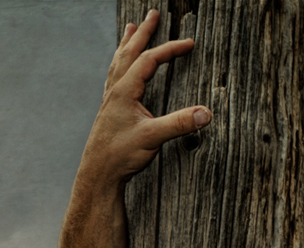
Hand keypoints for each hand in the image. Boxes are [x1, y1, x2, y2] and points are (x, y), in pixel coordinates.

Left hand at [81, 10, 211, 184]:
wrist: (96, 175)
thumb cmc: (119, 156)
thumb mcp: (153, 138)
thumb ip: (179, 124)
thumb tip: (207, 113)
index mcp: (124, 92)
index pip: (149, 61)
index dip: (170, 49)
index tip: (190, 44)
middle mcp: (114, 93)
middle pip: (128, 54)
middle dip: (142, 33)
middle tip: (151, 14)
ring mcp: (109, 102)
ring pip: (118, 64)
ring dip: (126, 45)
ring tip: (130, 29)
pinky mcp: (108, 113)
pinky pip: (114, 79)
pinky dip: (120, 65)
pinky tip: (121, 68)